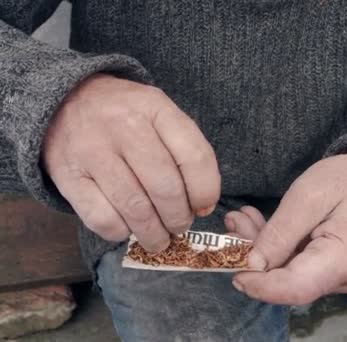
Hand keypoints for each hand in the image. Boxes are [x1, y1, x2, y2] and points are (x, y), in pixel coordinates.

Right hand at [43, 74, 219, 251]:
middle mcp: (124, 126)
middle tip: (179, 226)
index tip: (204, 207)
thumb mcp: (160, 115)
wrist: (67, 101)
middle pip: (165, 188)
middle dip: (179, 218)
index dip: (206, 192)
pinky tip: (126, 228)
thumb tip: (201, 206)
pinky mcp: (67, 176)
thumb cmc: (127, 116)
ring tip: (158, 238)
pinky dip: (120, 232)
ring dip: (153, 233)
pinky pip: (102, 218)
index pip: (195, 157)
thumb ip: (186, 151)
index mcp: (155, 108)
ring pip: (135, 208)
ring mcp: (92, 150)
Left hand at [226, 147, 346, 304]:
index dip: (260, 285)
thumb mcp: (308, 196)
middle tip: (232, 225)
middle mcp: (345, 277)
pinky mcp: (331, 272)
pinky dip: (275, 248)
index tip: (231, 269)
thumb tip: (251, 265)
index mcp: (345, 258)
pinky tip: (257, 225)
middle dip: (254, 258)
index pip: (296, 287)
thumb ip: (280, 233)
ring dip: (261, 249)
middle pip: (289, 282)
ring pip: (288, 274)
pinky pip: (296, 267)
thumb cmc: (346, 180)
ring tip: (241, 219)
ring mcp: (339, 277)